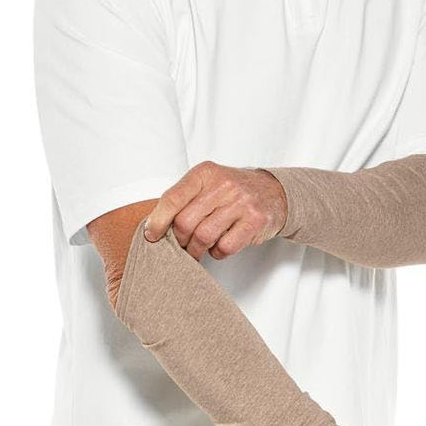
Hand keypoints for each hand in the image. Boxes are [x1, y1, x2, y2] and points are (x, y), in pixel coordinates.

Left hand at [144, 161, 287, 259]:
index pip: (173, 198)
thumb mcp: (208, 183)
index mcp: (205, 173)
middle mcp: (223, 185)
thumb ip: (184, 198)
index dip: (158, 220)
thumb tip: (155, 226)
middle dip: (179, 240)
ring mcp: (241, 203)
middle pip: (186, 222)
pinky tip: (219, 246)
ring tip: (197, 250)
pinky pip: (225, 247)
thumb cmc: (233, 191)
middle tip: (181, 245)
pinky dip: (217, 252)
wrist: (274, 192)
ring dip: (196, 250)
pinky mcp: (254, 222)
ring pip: (203, 237)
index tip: (151, 235)